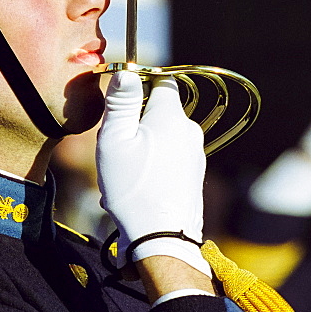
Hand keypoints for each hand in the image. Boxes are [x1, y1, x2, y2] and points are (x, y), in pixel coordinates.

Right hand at [96, 70, 209, 274]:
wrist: (163, 239)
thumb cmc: (133, 187)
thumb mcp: (115, 139)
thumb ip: (121, 102)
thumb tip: (126, 71)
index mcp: (171, 115)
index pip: (161, 81)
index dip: (140, 87)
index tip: (121, 107)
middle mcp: (190, 130)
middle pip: (160, 112)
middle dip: (137, 124)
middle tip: (117, 149)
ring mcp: (196, 154)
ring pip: (163, 138)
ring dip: (143, 149)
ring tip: (125, 175)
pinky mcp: (195, 176)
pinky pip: (170, 160)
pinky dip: (153, 168)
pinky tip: (138, 189)